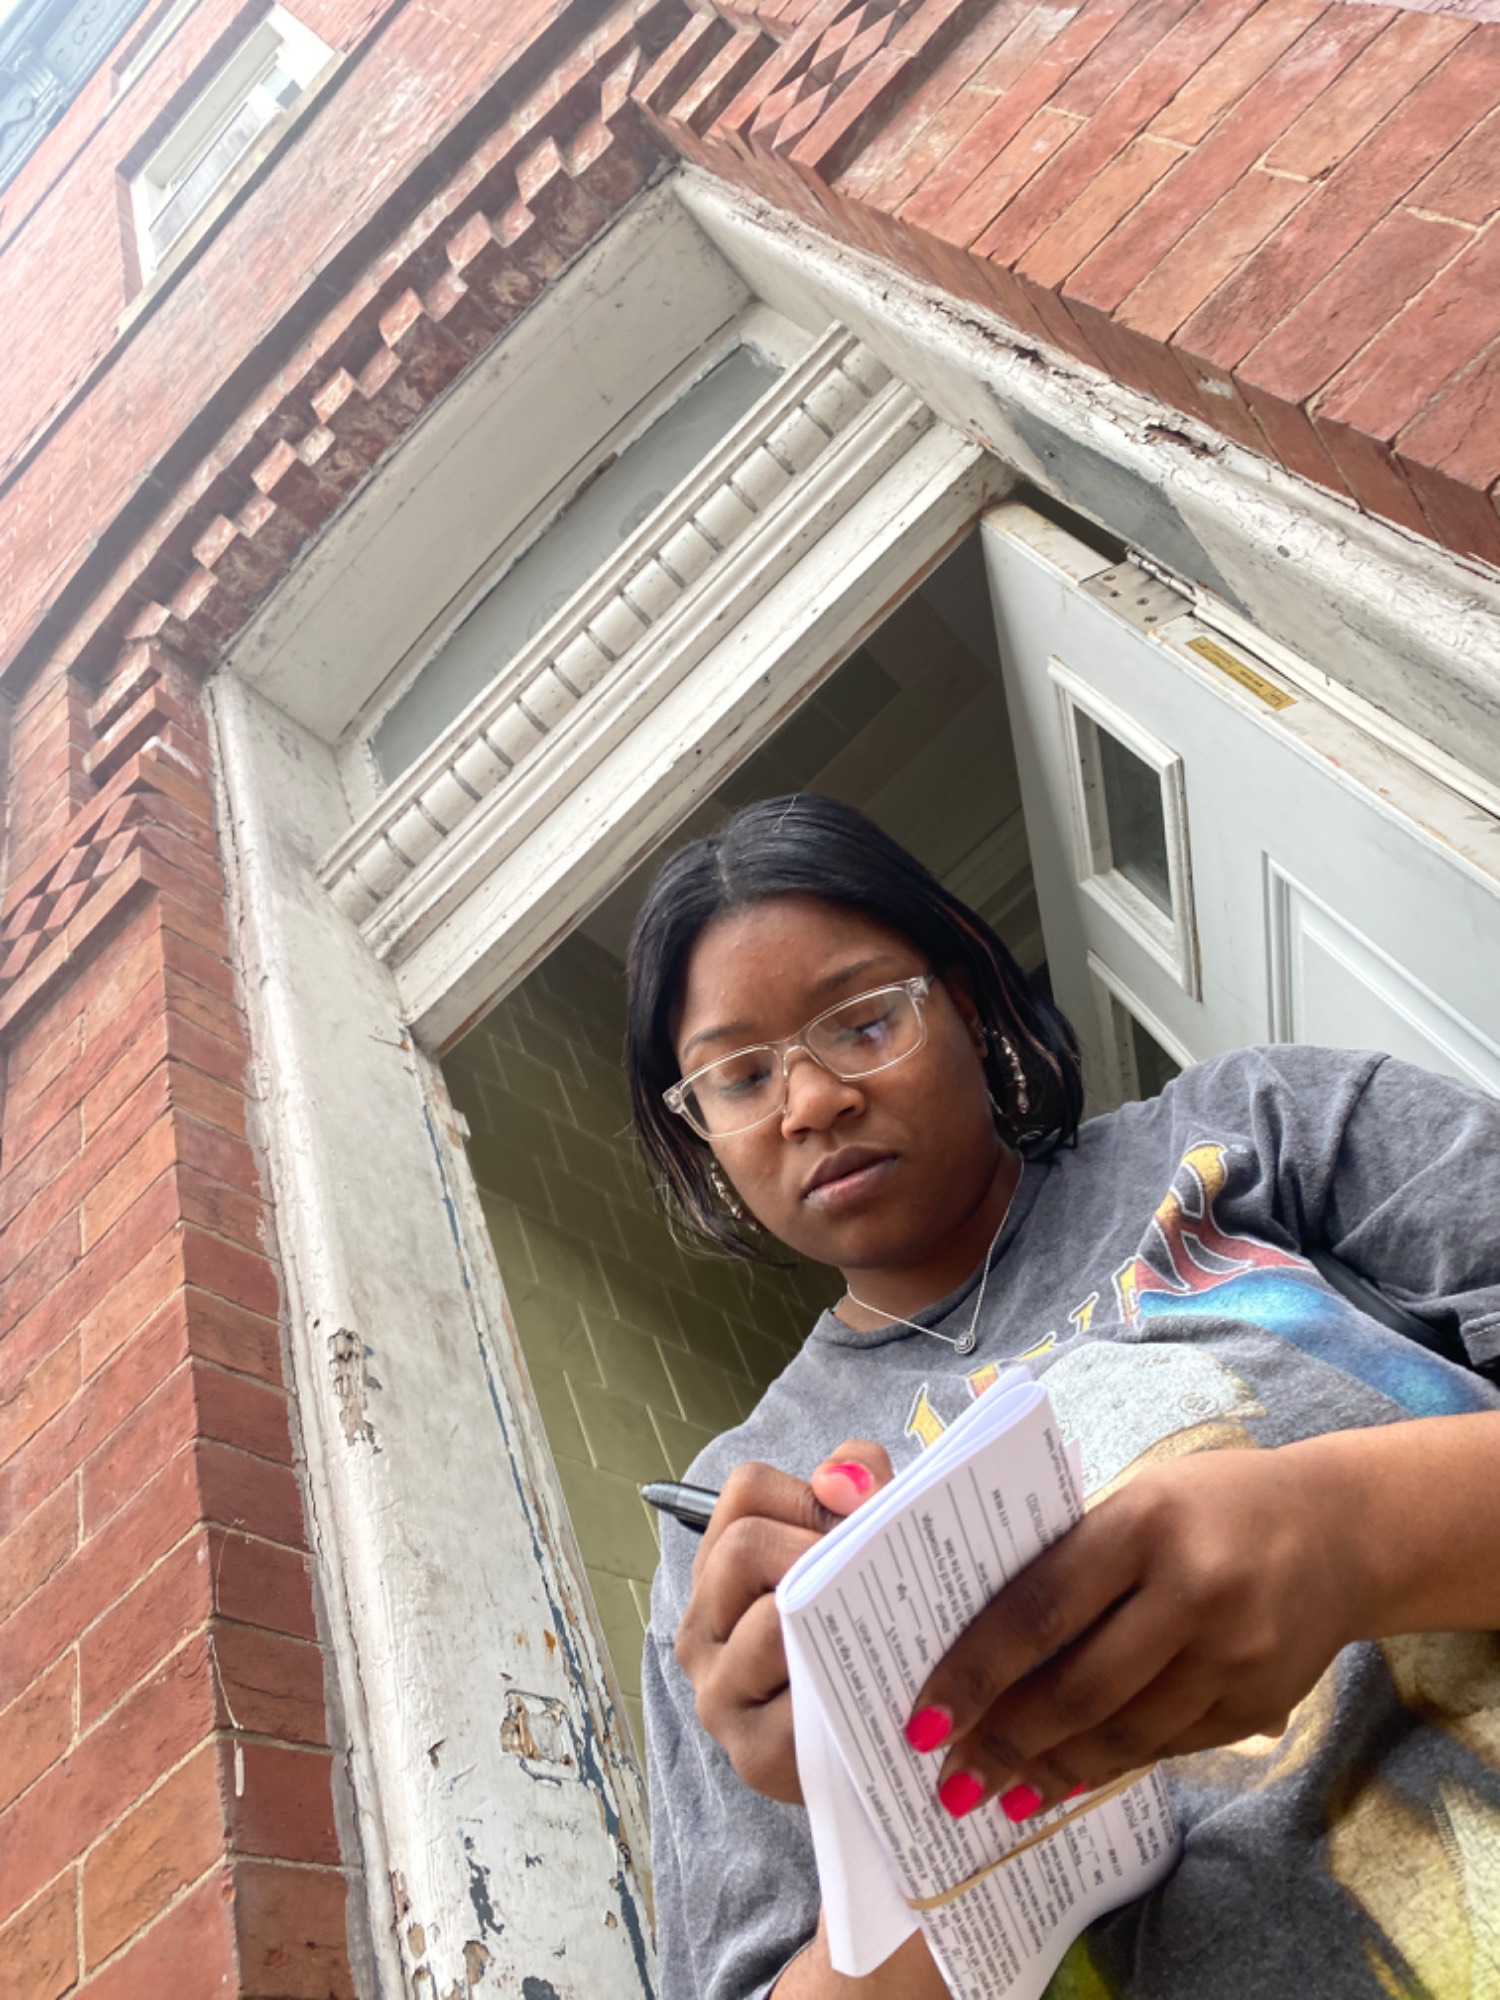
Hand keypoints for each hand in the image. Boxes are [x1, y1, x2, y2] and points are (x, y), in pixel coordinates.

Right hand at [675, 1441, 892, 1801]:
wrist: (883, 1754)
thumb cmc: (867, 1637)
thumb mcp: (861, 1549)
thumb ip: (860, 1485)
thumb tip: (842, 1480)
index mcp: (720, 1569)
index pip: (746, 1490)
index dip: (812, 1491)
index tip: (861, 1517)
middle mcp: (700, 1628)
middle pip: (744, 1546)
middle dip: (820, 1550)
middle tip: (877, 1576)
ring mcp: (718, 1694)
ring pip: (769, 1620)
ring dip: (834, 1614)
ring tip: (882, 1623)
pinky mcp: (754, 1755)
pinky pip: (800, 1696)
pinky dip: (848, 1678)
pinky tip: (883, 1677)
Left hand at [906, 1445, 1363, 1819]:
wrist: (1343, 1531)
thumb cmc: (1211, 1506)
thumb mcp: (1138, 1500)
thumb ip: (1073, 1559)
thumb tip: (979, 1642)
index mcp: (1145, 1523)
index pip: (1041, 1608)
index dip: (976, 1670)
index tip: (924, 1717)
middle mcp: (1194, 1592)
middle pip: (1078, 1686)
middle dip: (1004, 1741)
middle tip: (949, 1778)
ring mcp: (1234, 1657)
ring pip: (1122, 1732)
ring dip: (1051, 1771)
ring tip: (997, 1792)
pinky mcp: (1259, 1705)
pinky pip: (1166, 1748)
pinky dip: (1108, 1767)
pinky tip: (1066, 1780)